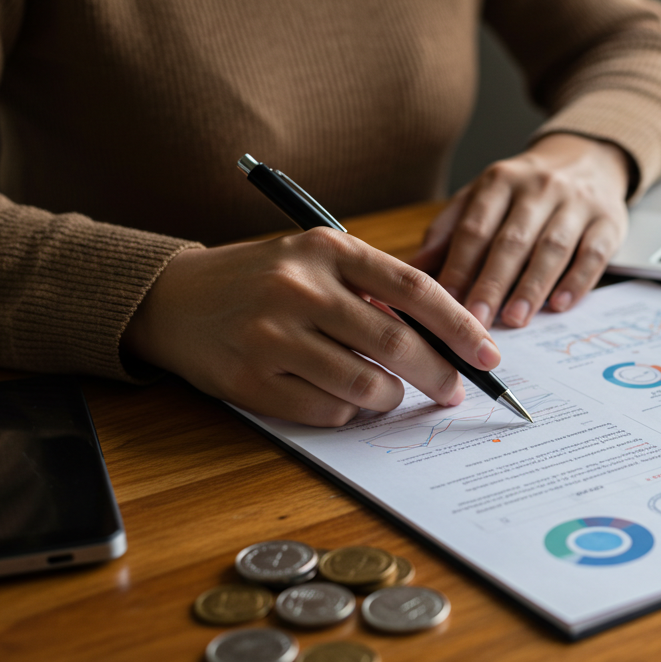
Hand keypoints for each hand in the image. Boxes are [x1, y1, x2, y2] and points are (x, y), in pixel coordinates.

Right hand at [122, 228, 500, 426]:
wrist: (172, 299)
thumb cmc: (261, 280)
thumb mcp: (315, 260)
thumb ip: (372, 288)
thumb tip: (445, 338)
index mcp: (325, 249)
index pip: (414, 290)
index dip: (459, 327)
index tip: (488, 355)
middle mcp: (299, 289)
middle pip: (396, 344)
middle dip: (438, 375)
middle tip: (453, 391)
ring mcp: (272, 336)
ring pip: (366, 385)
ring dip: (391, 399)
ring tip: (392, 395)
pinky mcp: (250, 380)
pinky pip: (327, 410)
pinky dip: (349, 412)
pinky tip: (345, 399)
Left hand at [410, 133, 630, 327]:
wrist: (587, 159)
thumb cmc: (524, 191)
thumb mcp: (482, 197)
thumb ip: (450, 231)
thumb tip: (417, 269)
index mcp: (500, 180)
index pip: (475, 228)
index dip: (460, 267)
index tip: (445, 303)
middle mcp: (539, 187)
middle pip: (512, 240)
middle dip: (492, 283)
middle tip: (476, 320)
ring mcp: (577, 203)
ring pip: (552, 247)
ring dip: (532, 286)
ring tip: (514, 319)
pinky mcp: (609, 221)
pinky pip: (593, 253)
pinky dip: (577, 281)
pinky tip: (559, 305)